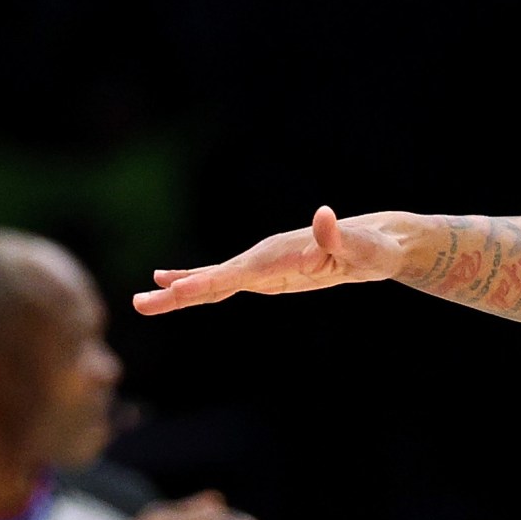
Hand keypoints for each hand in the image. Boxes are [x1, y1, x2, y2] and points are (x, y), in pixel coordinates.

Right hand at [135, 206, 411, 314]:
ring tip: (141, 301)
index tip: (177, 290)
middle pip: (217, 277)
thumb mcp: (366, 250)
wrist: (379, 242)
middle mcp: (266, 256)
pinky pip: (226, 281)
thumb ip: (342, 238)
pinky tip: (170, 283)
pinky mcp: (267, 274)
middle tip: (141, 304)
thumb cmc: (375, 249)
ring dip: (179, 290)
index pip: (240, 273)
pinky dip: (198, 281)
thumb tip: (325, 215)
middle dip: (180, 291)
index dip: (209, 281)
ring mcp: (264, 264)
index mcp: (282, 254)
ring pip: (215, 280)